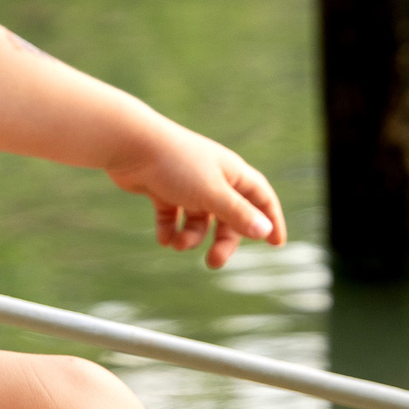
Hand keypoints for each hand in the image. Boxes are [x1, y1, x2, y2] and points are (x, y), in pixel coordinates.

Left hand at [105, 123, 285, 269]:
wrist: (131, 145)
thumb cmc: (176, 165)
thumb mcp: (211, 193)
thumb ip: (237, 214)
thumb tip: (265, 232)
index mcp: (232, 173)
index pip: (260, 197)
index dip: (271, 219)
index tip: (277, 244)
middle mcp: (212, 178)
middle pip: (228, 217)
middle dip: (223, 241)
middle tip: (214, 262)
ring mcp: (186, 184)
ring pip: (199, 220)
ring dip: (191, 237)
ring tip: (177, 243)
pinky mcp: (162, 189)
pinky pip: (173, 218)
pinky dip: (170, 230)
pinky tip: (164, 238)